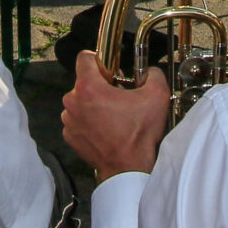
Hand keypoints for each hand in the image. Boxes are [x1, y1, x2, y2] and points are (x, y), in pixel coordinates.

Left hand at [61, 53, 170, 177]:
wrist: (128, 169)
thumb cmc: (138, 135)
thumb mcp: (157, 95)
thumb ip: (153, 73)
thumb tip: (149, 71)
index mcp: (88, 87)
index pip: (84, 57)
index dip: (100, 60)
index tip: (111, 70)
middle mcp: (72, 102)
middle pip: (84, 82)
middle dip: (100, 86)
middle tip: (118, 97)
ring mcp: (69, 121)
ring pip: (80, 102)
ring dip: (94, 105)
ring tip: (114, 115)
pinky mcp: (70, 136)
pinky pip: (78, 120)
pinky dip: (89, 122)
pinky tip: (106, 129)